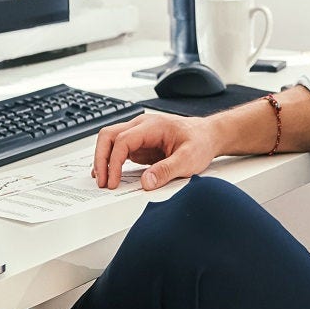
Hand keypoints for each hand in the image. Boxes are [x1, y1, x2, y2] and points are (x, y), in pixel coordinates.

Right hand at [92, 111, 219, 190]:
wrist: (208, 135)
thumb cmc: (200, 141)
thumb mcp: (189, 159)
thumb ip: (167, 170)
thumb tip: (146, 182)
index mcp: (152, 126)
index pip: (123, 140)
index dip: (114, 162)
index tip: (113, 181)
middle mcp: (142, 126)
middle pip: (108, 135)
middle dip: (101, 159)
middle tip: (102, 182)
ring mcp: (139, 134)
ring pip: (110, 141)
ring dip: (103, 160)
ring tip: (102, 181)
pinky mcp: (140, 144)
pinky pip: (119, 150)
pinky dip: (111, 161)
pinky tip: (109, 174)